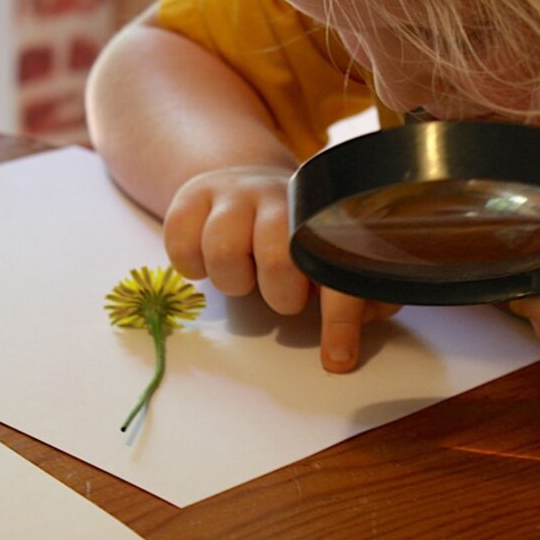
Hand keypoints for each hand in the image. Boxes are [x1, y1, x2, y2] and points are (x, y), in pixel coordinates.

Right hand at [164, 166, 399, 371]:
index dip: (340, 319)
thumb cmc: (293, 236)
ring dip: (233, 280)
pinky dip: (192, 265)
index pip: (339, 270)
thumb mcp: (328, 259)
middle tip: (282, 293)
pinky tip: (208, 259)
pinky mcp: (192, 195)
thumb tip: (355, 334)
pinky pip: (182, 245)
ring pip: (223, 250)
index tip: (337, 359)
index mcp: (324, 217)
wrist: (243, 180)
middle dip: (280, 295)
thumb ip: (358, 296)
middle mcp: (281, 197)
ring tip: (244, 272)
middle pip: (278, 258)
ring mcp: (234, 193)